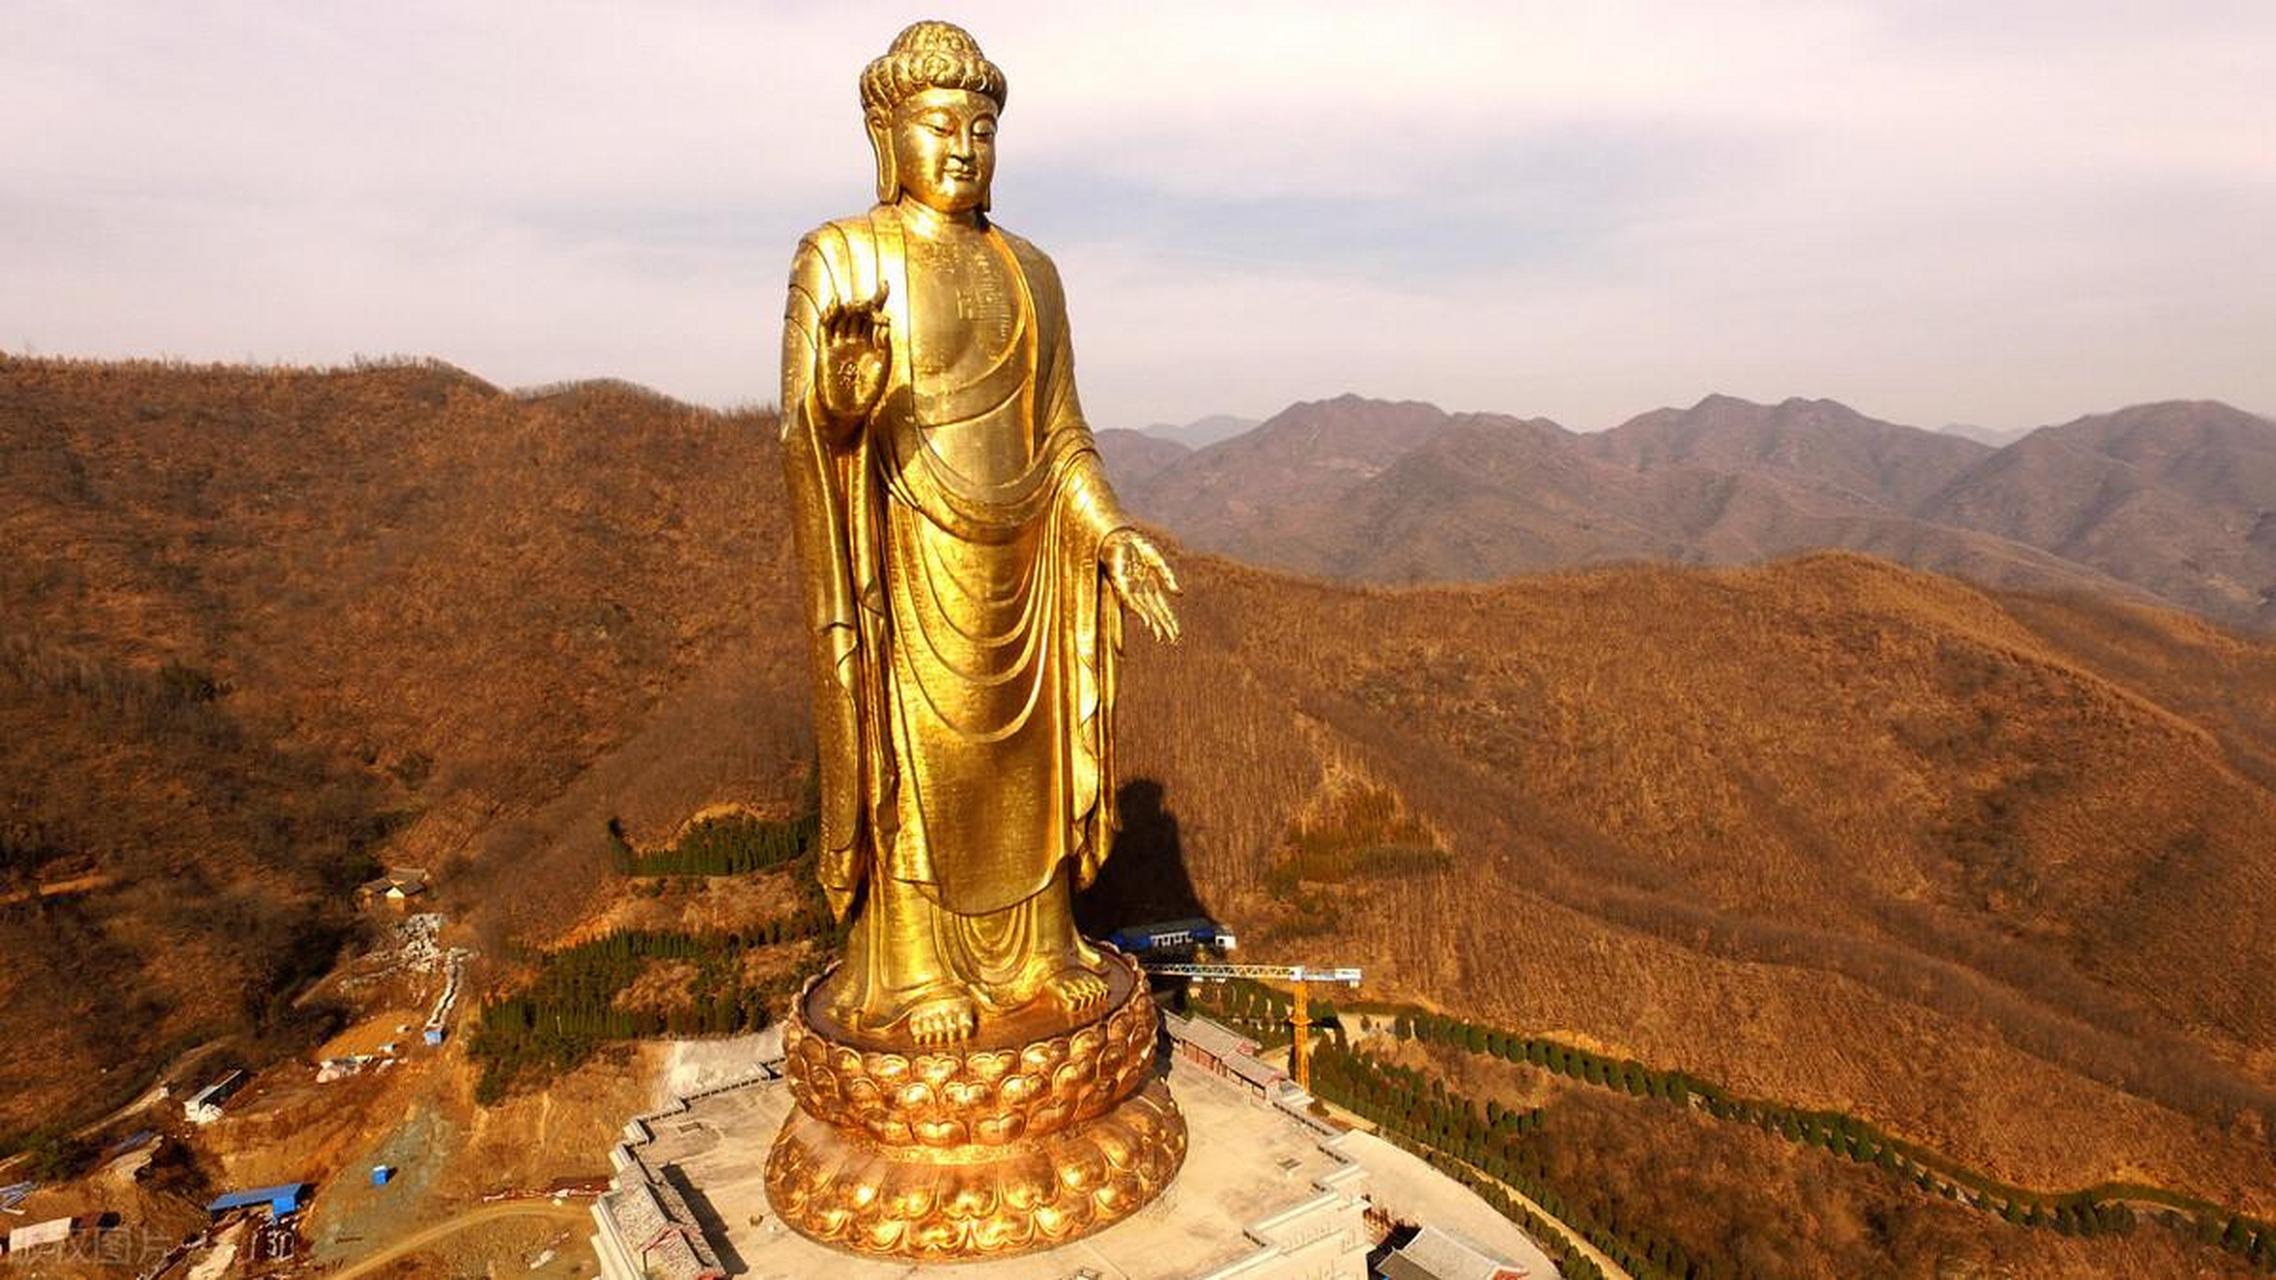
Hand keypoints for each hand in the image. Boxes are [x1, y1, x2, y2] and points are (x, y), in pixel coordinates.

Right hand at [816, 281, 890, 422]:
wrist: (847, 410)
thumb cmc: (868, 392)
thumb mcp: (882, 366)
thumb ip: (884, 344)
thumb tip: (885, 321)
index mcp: (871, 342)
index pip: (874, 314)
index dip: (879, 297)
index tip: (885, 283)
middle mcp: (855, 339)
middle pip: (858, 312)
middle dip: (864, 304)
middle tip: (869, 304)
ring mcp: (839, 343)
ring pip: (842, 316)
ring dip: (848, 307)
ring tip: (856, 305)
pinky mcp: (824, 349)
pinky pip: (825, 327)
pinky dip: (829, 314)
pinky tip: (835, 304)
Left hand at [1103, 528, 1180, 643]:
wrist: (1120, 536)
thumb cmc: (1137, 547)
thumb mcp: (1158, 561)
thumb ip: (1168, 577)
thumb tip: (1179, 594)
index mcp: (1151, 585)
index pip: (1163, 607)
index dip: (1170, 620)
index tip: (1177, 633)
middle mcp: (1141, 590)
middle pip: (1156, 612)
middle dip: (1165, 625)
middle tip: (1174, 640)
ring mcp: (1131, 589)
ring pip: (1145, 611)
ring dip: (1154, 623)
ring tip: (1161, 636)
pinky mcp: (1121, 585)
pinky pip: (1131, 602)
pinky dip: (1141, 612)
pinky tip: (1148, 622)